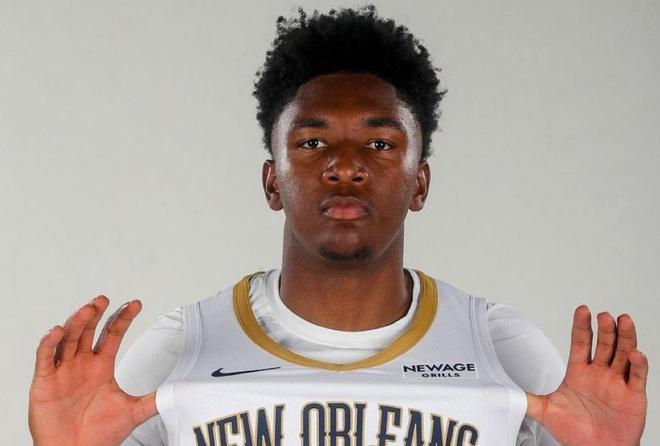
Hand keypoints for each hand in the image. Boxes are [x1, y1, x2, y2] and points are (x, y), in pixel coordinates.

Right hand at [28, 296, 157, 445]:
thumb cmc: (98, 434)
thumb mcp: (132, 412)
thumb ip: (153, 399)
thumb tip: (178, 392)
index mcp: (101, 366)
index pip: (113, 334)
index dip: (122, 318)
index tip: (136, 303)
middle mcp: (82, 363)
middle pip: (88, 330)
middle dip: (96, 313)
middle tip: (105, 299)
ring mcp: (63, 371)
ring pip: (68, 338)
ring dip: (76, 322)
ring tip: (87, 309)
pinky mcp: (44, 382)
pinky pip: (45, 358)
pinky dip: (48, 344)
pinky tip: (57, 331)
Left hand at [526, 305, 647, 445]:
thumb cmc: (576, 432)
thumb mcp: (547, 411)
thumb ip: (528, 399)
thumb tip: (506, 392)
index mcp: (579, 372)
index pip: (581, 342)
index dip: (582, 326)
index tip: (582, 310)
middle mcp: (600, 373)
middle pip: (604, 343)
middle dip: (604, 328)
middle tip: (602, 315)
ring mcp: (617, 382)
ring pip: (623, 353)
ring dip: (625, 337)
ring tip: (622, 321)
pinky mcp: (633, 395)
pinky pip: (638, 376)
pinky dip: (638, 364)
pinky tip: (635, 354)